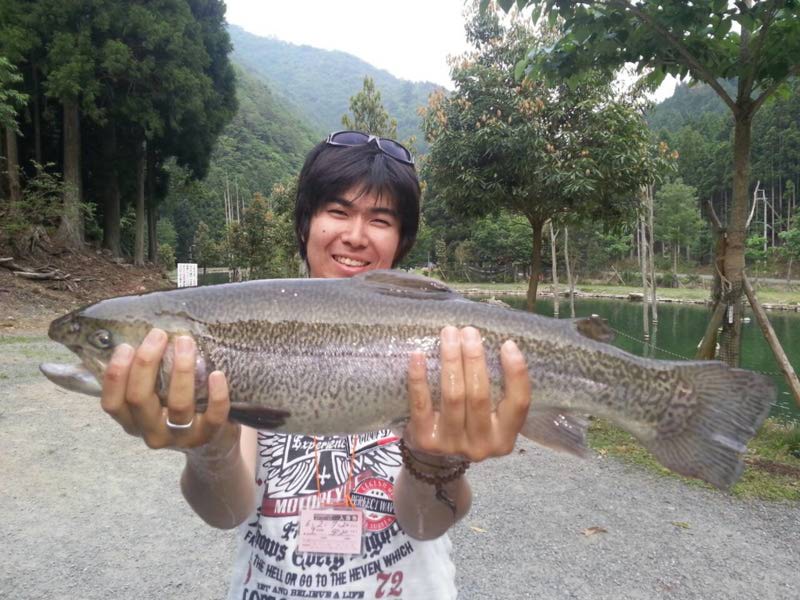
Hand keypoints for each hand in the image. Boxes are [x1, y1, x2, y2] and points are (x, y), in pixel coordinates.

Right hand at [100, 328, 238, 453]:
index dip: (115, 375)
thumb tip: (136, 337)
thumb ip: (143, 376)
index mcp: (132, 420)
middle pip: (140, 398)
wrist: (210, 442)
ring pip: (178, 404)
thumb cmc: (176, 408)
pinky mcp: (208, 436)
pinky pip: (213, 415)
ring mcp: (180, 436)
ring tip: (186, 343)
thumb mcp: (154, 397)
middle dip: (147, 362)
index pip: (112, 403)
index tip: (126, 346)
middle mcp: (151, 432)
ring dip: (181, 370)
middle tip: (159, 334)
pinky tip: (217, 374)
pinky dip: (216, 394)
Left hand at [404, 326, 530, 462]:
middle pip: (480, 395)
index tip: (507, 344)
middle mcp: (481, 445)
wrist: (434, 459)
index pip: (519, 403)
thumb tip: (492, 342)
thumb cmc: (467, 423)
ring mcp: (452, 445)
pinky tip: (418, 356)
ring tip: (449, 335)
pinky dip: (419, 378)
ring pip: (453, 396)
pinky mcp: (425, 440)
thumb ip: (496, 390)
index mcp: (504, 437)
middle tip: (469, 331)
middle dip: (474, 358)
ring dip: (451, 360)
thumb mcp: (489, 416)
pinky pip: (421, 404)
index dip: (516, 373)